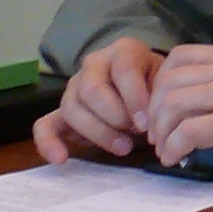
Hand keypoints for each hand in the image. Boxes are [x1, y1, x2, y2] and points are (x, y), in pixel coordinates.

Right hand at [34, 37, 162, 162]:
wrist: (150, 92)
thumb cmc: (160, 88)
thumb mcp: (168, 84)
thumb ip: (161, 96)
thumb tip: (153, 121)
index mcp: (124, 52)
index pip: (123, 70)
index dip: (135, 99)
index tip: (148, 124)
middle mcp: (94, 65)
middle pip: (91, 90)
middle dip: (115, 117)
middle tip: (137, 133)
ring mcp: (74, 88)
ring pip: (72, 108)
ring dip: (98, 132)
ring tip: (124, 148)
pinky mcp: (61, 113)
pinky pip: (44, 125)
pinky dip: (48, 143)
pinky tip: (60, 159)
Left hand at [141, 43, 212, 166]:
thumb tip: (174, 97)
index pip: (180, 56)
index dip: (160, 81)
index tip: (159, 105)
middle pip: (170, 81)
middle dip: (154, 111)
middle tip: (156, 133)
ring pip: (173, 104)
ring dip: (161, 130)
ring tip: (164, 147)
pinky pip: (187, 131)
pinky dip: (173, 146)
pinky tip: (174, 157)